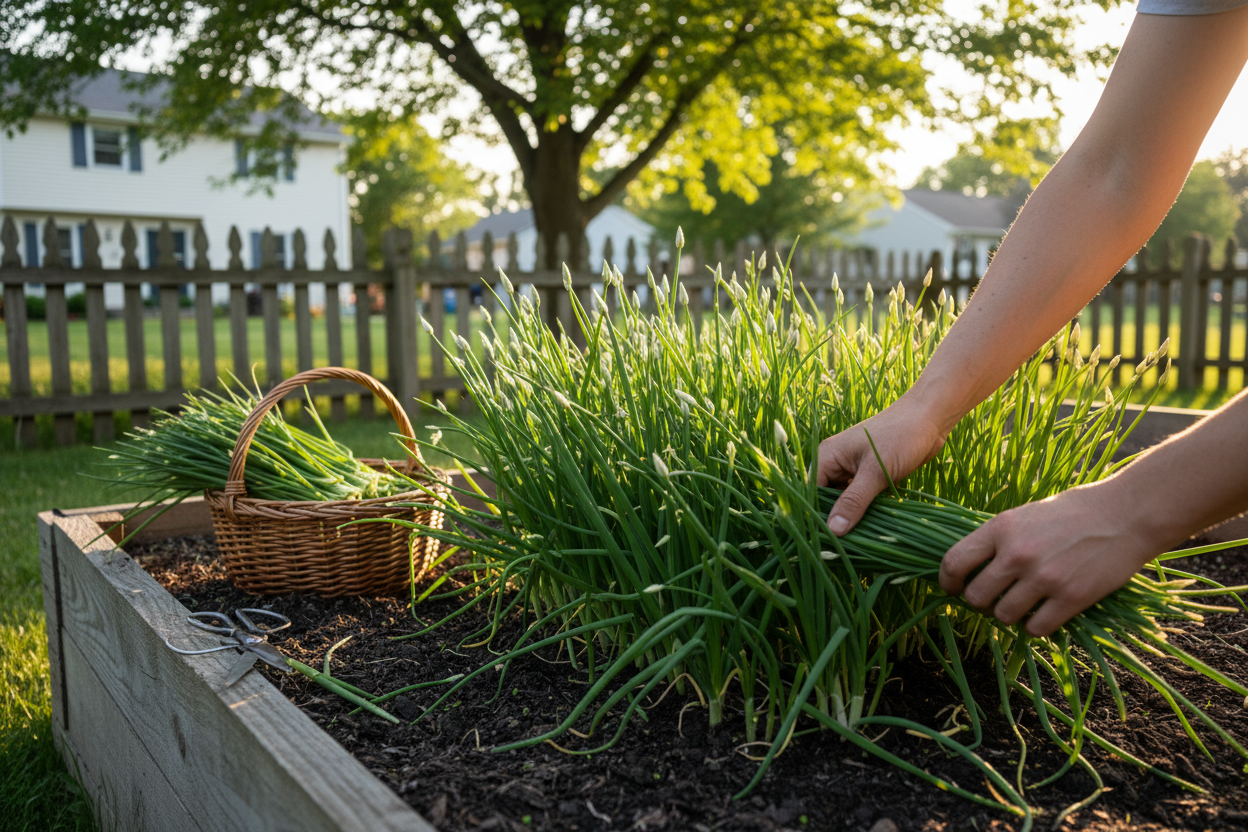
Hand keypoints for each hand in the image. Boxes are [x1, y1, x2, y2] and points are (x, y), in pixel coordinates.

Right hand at [817, 396, 946, 534]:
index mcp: (827, 457)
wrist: (930, 418)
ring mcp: (853, 471)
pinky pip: (861, 500)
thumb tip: (833, 531)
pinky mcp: (870, 477)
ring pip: (845, 503)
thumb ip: (854, 501)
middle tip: (842, 548)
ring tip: (858, 542)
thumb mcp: (876, 471)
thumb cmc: (901, 436)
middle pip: (826, 500)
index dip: (815, 516)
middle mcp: (835, 464)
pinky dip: (866, 512)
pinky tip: (872, 528)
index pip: (810, 493)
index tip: (824, 542)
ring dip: (853, 519)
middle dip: (835, 521)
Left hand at [939, 481, 1161, 636]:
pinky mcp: (1071, 597)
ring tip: (1021, 604)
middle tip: (993, 599)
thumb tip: (966, 571)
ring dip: (1008, 615)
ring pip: (1003, 616)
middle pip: (976, 597)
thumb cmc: (1069, 513)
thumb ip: (996, 542)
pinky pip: (1036, 628)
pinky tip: (1043, 613)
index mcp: (1000, 529)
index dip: (947, 582)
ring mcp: (1044, 577)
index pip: (954, 562)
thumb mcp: (1022, 516)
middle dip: (980, 603)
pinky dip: (1035, 626)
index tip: (953, 589)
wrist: (1123, 515)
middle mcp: (1017, 554)